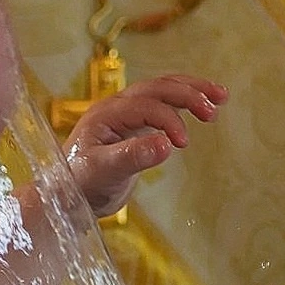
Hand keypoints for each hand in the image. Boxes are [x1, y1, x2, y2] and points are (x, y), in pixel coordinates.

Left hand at [66, 74, 226, 218]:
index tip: (182, 144)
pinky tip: (201, 109)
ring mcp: (125, 115)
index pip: (146, 105)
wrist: (65, 197)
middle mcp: (115, 108)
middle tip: (214, 108)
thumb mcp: (103, 172)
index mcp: (106, 114)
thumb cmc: (79, 184)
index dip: (168, 120)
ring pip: (161, 91)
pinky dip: (182, 104)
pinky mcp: (133, 127)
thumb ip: (132, 157)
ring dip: (190, 91)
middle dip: (188, 93)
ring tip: (219, 98)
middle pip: (157, 88)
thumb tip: (165, 144)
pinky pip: (161, 105)